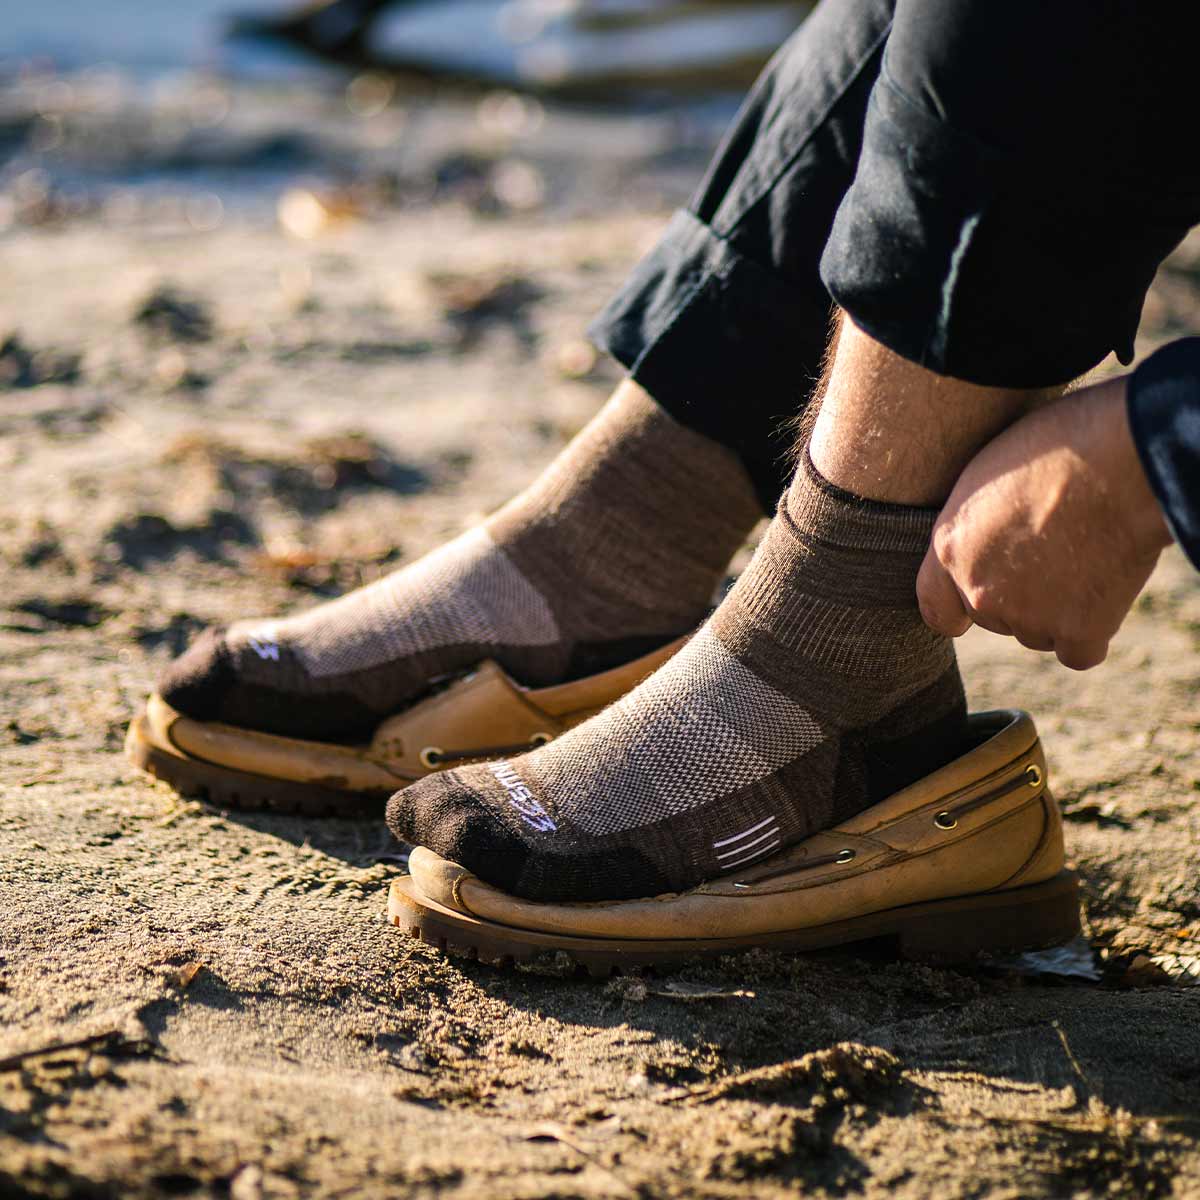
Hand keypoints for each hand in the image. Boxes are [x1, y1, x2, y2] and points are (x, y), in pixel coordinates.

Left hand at [917, 376, 1172, 669]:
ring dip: (1055, 609)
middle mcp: (980, 591)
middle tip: (1054, 551)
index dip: (958, 604)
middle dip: (1018, 594)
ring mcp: (1028, 617)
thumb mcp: (990, 472)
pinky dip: (1090, 631)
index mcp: (950, 547)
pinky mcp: (1079, 631)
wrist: (1122, 459)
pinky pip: (1077, 652)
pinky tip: (1102, 595)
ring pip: (1036, 633)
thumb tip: (985, 537)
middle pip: (994, 616)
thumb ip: (977, 522)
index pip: (936, 606)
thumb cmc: (1058, 444)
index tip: (975, 597)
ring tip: (1083, 558)